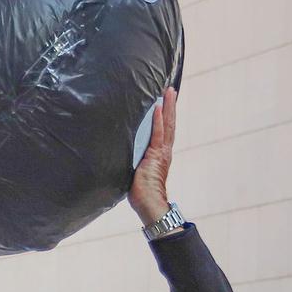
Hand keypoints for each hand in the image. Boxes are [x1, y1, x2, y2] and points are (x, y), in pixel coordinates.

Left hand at [127, 87, 177, 226]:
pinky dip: (158, 120)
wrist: (148, 203)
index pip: (165, 130)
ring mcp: (161, 152)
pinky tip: (158, 107)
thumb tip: (120, 153)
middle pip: (170, 123)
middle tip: (170, 89)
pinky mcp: (155, 155)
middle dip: (170, 105)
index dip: (165, 115)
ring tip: (168, 92)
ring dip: (167, 107)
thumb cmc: (141, 192)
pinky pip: (157, 134)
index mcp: (160, 154)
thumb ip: (134, 159)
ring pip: (167, 124)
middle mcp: (164, 150)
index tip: (165, 100)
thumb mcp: (136, 170)